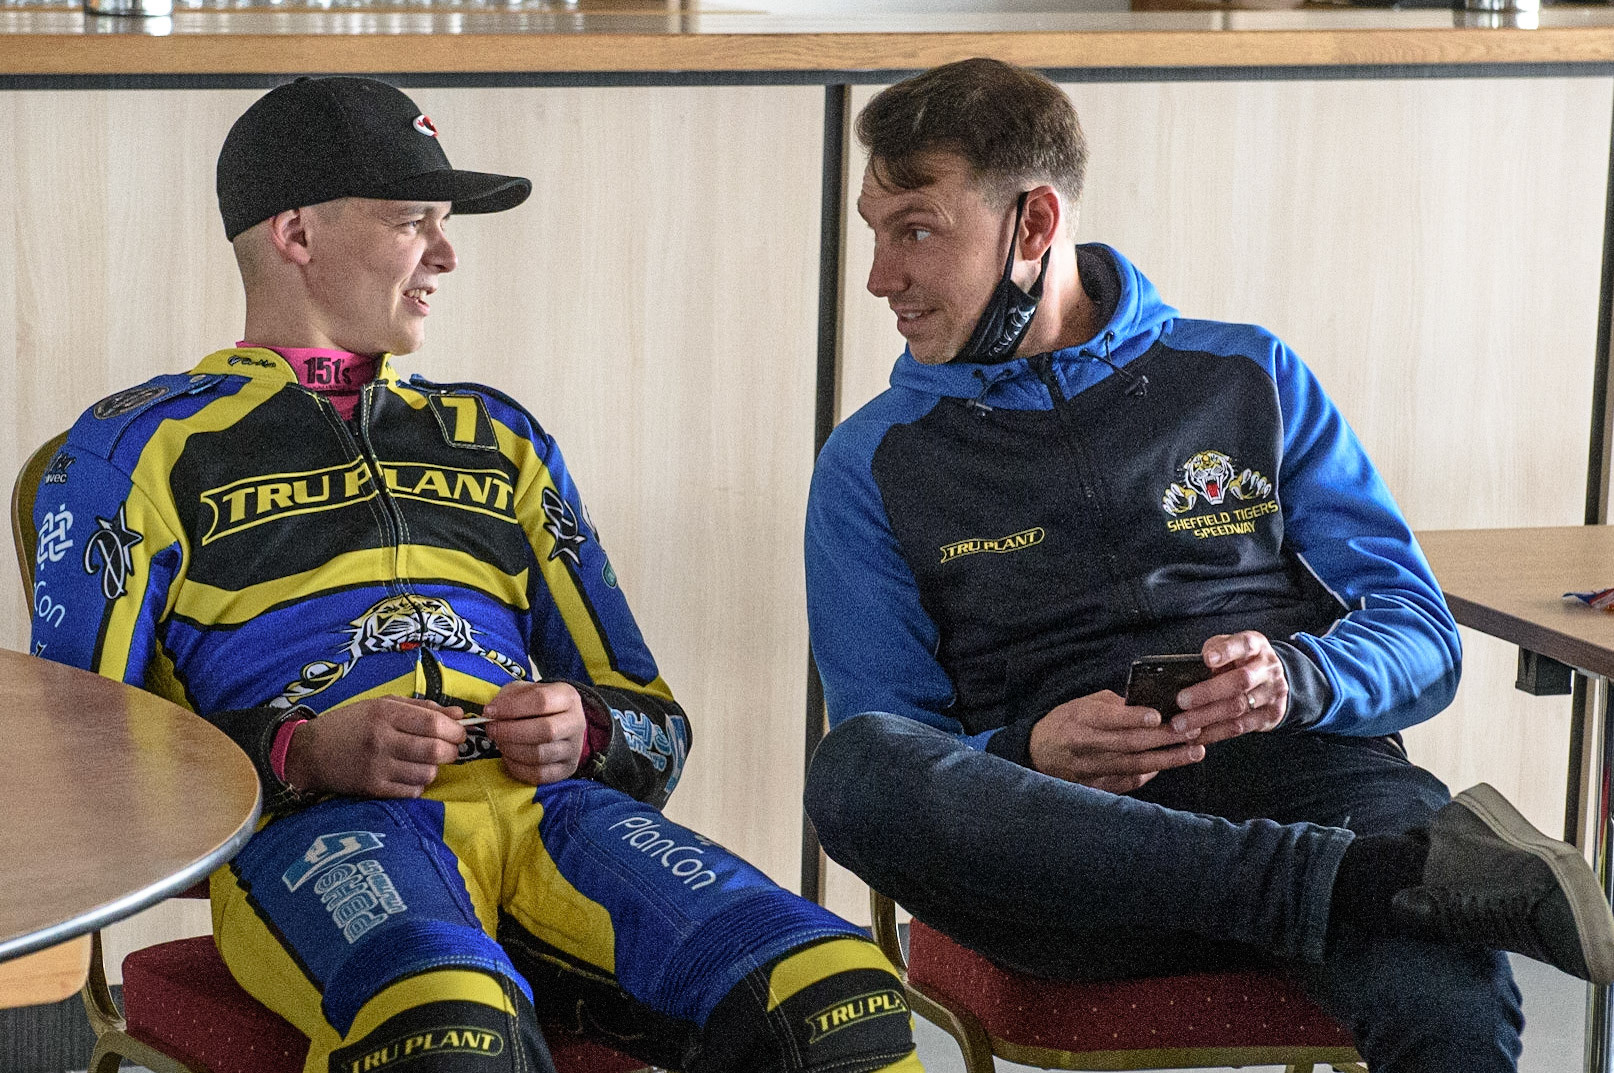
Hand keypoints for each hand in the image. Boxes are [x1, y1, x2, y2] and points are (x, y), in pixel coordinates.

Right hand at [284, 696, 465, 797]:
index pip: (433, 724)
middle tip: (449, 749)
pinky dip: (419, 784)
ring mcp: (377, 767)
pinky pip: (412, 791)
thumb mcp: (383, 705)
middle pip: (435, 750)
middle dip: (452, 751)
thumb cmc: (351, 724)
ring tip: (426, 761)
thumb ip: (423, 708)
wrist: (309, 751)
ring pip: (427, 773)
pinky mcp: (372, 789)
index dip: (455, 731)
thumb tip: (460, 716)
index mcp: (385, 714)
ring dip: (435, 768)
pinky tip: (411, 774)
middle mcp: (381, 740)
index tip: (459, 733)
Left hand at [482, 681, 586, 785]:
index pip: (541, 701)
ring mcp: (573, 749)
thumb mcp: (524, 691)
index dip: (511, 707)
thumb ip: (507, 697)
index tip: (490, 712)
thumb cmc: (537, 706)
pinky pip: (538, 774)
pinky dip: (517, 767)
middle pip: (545, 731)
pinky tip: (509, 756)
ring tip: (500, 742)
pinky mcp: (566, 769)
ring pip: (540, 754)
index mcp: (568, 697)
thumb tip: (491, 713)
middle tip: (492, 730)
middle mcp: (576, 723)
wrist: (560, 725)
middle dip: (511, 732)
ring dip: (511, 749)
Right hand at [1029, 689, 1204, 792]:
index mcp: (1080, 720)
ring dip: (1168, 759)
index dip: (1134, 718)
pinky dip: (1152, 772)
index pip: (1108, 719)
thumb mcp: (1084, 704)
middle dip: (1163, 738)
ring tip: (1195, 751)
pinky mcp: (1098, 786)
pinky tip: (1171, 763)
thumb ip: (1114, 705)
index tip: (1159, 715)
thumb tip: (1149, 703)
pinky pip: (1129, 780)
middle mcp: (1085, 746)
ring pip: (1135, 765)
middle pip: (1129, 744)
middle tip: (1192, 731)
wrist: (1039, 753)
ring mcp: (1091, 770)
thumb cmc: (1066, 722)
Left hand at [1172, 631, 1288, 745]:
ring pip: (1238, 707)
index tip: (1207, 659)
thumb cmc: (1241, 661)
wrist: (1274, 680)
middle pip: (1240, 681)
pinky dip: (1214, 733)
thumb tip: (1186, 671)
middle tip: (1181, 701)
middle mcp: (1268, 669)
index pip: (1244, 645)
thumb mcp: (1230, 647)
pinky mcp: (1270, 716)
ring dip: (1206, 717)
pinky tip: (1195, 736)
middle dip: (1207, 693)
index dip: (1227, 651)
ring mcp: (1272, 693)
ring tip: (1181, 724)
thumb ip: (1213, 652)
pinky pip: (1240, 727)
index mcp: (1256, 646)